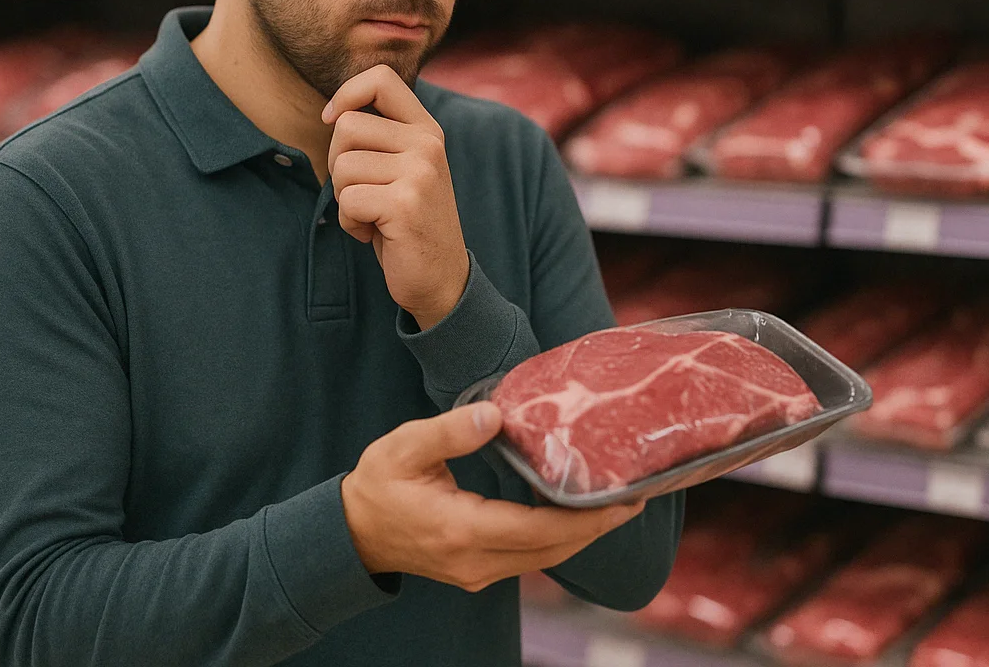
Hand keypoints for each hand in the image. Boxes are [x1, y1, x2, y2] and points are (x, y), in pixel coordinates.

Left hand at [323, 65, 469, 326]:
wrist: (441, 277)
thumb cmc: (409, 221)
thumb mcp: (404, 168)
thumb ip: (382, 137)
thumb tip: (333, 112)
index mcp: (427, 130)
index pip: (381, 79)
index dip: (345, 93)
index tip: (331, 119)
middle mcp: (427, 144)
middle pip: (346, 126)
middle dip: (339, 163)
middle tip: (364, 191)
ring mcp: (419, 172)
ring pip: (342, 166)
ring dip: (345, 198)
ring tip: (374, 215)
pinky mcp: (405, 203)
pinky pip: (347, 200)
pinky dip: (350, 223)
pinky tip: (375, 233)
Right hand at [341, 402, 645, 589]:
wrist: (350, 534)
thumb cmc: (377, 486)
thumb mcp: (404, 447)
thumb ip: (451, 431)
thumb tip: (497, 416)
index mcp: (461, 529)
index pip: (538, 531)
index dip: (586, 519)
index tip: (622, 500)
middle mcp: (476, 560)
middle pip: (553, 551)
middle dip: (598, 527)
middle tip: (637, 497)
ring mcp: (478, 571)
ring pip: (545, 559)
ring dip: (583, 534)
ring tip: (619, 503)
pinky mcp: (479, 569)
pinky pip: (531, 558)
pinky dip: (560, 537)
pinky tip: (578, 512)